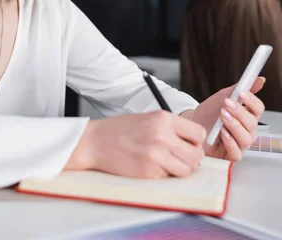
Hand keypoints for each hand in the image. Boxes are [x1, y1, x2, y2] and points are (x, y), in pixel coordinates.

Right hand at [65, 110, 205, 178]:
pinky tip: (151, 166)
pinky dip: (164, 175)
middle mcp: (163, 135)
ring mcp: (156, 154)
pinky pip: (170, 177)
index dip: (197, 142)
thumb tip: (195, 143)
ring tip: (165, 163)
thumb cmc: (121, 130)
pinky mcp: (149, 170)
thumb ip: (172, 128)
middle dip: (191, 159)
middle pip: (197, 155)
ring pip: (187, 169)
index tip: (189, 146)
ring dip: (179, 169)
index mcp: (164, 118)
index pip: (199, 133)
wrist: (96, 141)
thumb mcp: (149, 119)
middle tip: (179, 158)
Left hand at [181, 77, 264, 160]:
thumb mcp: (223, 96)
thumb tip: (260, 79)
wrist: (193, 124)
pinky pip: (237, 153)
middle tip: (227, 103)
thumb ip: (240, 89)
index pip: (258, 109)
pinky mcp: (231, 155)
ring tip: (222, 116)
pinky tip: (222, 133)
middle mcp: (247, 130)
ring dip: (234, 125)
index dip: (252, 101)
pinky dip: (230, 142)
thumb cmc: (209, 112)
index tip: (242, 93)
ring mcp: (240, 144)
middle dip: (240, 112)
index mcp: (247, 115)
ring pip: (246, 138)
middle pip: (253, 123)